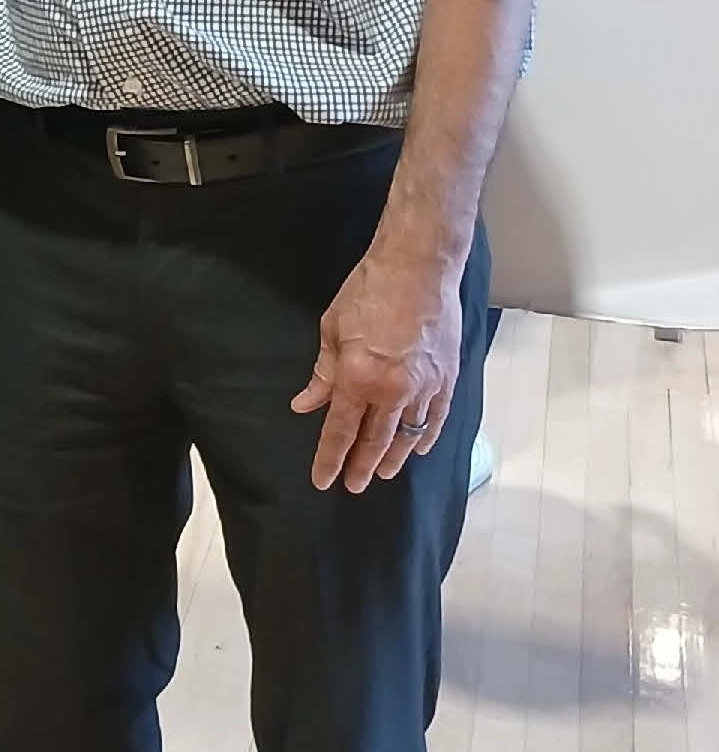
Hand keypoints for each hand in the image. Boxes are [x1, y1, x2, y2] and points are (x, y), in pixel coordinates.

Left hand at [291, 246, 463, 495]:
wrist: (418, 266)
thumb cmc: (369, 290)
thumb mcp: (332, 330)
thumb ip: (322, 375)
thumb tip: (305, 405)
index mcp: (358, 378)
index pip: (340, 431)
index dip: (330, 459)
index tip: (323, 480)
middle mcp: (393, 390)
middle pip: (375, 441)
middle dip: (361, 466)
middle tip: (353, 485)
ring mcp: (425, 386)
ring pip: (408, 436)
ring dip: (393, 457)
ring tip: (381, 472)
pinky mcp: (447, 378)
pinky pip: (437, 419)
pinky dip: (426, 437)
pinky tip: (419, 450)